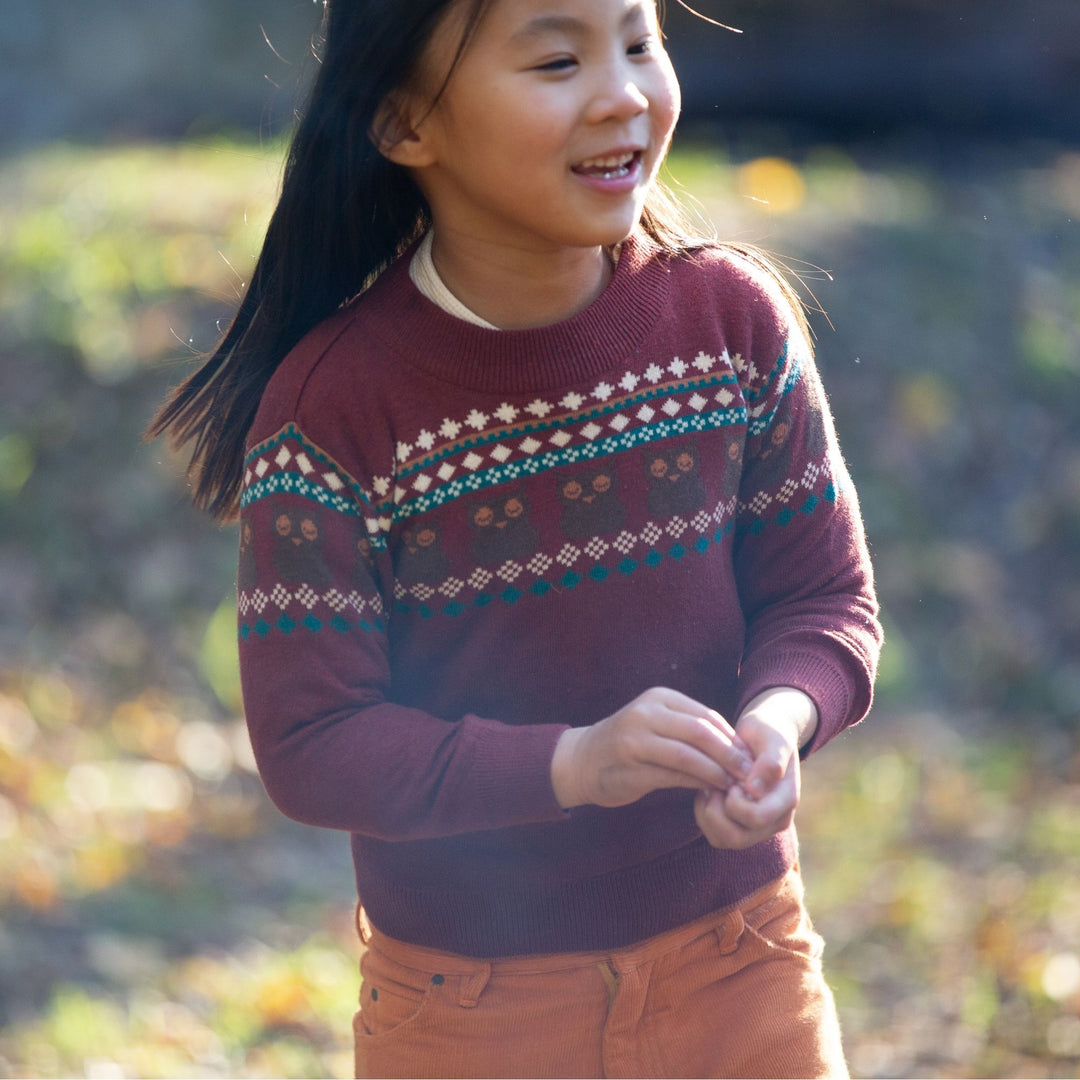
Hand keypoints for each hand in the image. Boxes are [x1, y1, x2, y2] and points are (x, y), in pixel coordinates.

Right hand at [551, 687, 752, 809]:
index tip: (750, 757)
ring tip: (733, 786)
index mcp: (658, 698)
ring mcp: (635, 740)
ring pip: (688, 755)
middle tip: (749, 773)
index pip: (705, 715)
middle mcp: (646, 714)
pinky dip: (695, 784)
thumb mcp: (657, 724)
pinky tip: (709, 792)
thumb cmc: (629, 743)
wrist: (581, 760)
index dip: (731, 737)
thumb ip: (690, 730)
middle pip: (700, 732)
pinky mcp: (630, 767)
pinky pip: (672, 776)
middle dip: (729, 754)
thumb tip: (736, 748)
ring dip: (715, 772)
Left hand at [693, 687, 816, 849]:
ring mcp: (758, 827)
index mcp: (786, 800)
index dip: (736, 801)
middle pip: (737, 837)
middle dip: (717, 810)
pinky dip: (704, 816)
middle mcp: (775, 820)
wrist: (762, 736)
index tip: (732, 776)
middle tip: (717, 782)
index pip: (757, 818)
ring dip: (709, 813)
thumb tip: (754, 791)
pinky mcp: (741, 827)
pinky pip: (715, 836)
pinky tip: (709, 792)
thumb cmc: (768, 732)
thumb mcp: (772, 737)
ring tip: (712, 786)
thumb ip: (770, 762)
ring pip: (723, 840)